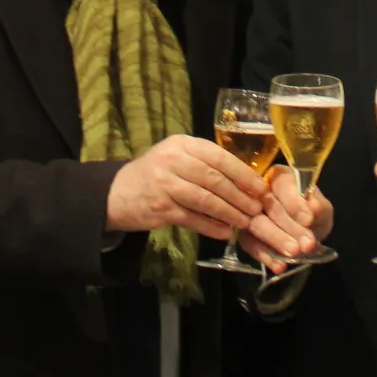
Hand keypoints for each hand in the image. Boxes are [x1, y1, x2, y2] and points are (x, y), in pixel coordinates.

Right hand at [106, 135, 268, 241]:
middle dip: (240, 195)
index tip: (260, 187)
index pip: (219, 156)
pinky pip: (192, 218)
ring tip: (245, 222)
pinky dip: (211, 226)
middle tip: (257, 208)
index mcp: (182, 144)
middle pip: (214, 179)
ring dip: (229, 213)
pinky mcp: (160, 208)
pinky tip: (224, 232)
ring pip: (205, 199)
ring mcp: (165, 184)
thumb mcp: (176, 158)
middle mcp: (173, 160)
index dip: (242, 173)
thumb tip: (244, 180)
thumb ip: (204, 163)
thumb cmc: (155, 174)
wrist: (116, 193)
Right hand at [240, 170, 326, 268]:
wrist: (305, 232)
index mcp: (281, 177)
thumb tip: (313, 208)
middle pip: (270, 206)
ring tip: (295, 253)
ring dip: (277, 240)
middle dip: (290, 227)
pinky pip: (250, 245)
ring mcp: (248, 212)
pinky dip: (266, 256)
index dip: (295, 203)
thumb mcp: (321, 210)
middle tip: (306, 244)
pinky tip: (280, 266)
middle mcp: (260, 191)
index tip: (309, 219)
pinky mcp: (244, 233)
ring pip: (257, 224)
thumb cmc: (312, 214)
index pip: (284, 185)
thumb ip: (320, 207)